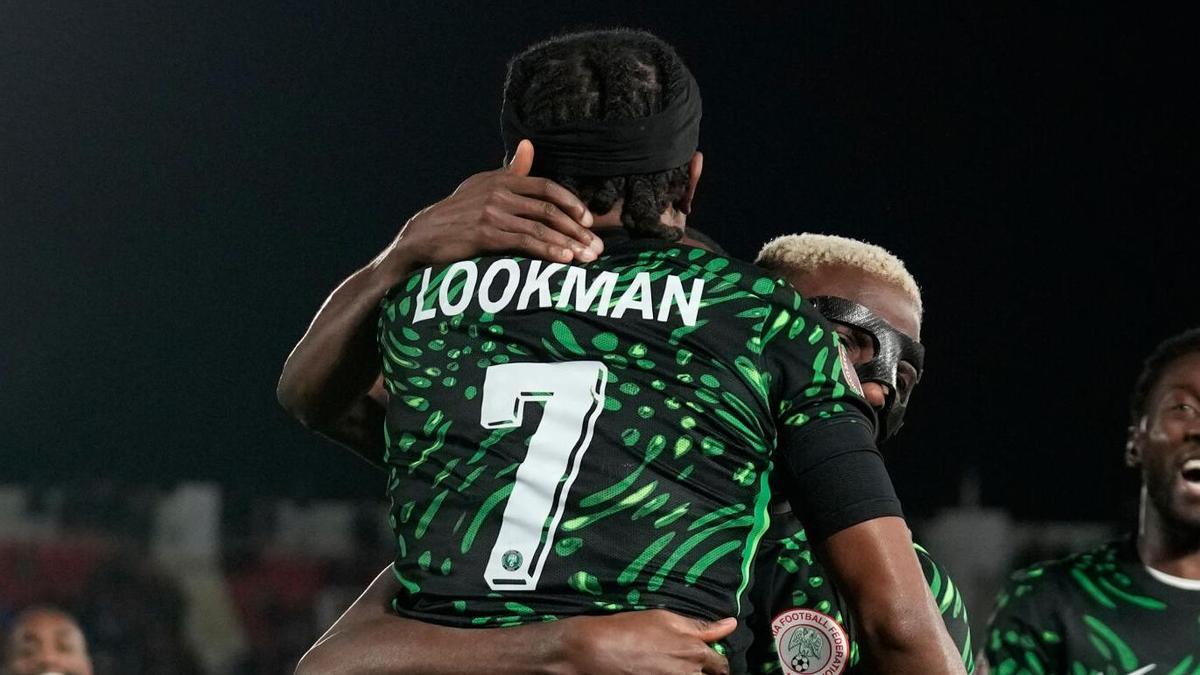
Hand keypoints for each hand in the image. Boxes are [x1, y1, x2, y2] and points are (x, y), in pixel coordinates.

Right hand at [386, 139, 602, 271]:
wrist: (422, 235)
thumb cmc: (457, 213)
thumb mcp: (483, 186)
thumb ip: (511, 171)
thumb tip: (528, 145)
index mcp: (501, 179)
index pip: (546, 187)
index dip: (572, 203)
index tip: (590, 220)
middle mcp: (499, 192)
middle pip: (549, 209)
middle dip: (577, 229)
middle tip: (597, 246)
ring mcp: (491, 213)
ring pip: (540, 227)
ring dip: (568, 244)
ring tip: (587, 257)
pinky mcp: (485, 234)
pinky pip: (524, 242)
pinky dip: (547, 250)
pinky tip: (563, 259)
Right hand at [560, 610, 734, 674]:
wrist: (597, 649)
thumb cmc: (630, 629)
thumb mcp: (665, 619)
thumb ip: (701, 626)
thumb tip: (731, 624)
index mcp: (694, 649)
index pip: (720, 664)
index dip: (716, 664)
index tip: (710, 663)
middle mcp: (688, 671)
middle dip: (706, 673)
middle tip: (687, 665)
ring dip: (691, 674)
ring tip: (670, 667)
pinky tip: (659, 671)